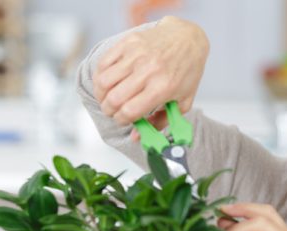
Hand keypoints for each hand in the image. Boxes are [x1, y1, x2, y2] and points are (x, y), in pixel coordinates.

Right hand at [92, 16, 208, 134]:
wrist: (187, 39)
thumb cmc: (186, 73)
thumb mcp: (182, 102)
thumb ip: (160, 122)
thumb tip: (135, 137)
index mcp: (163, 88)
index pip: (130, 111)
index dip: (121, 120)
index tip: (122, 120)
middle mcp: (148, 70)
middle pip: (114, 99)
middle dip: (108, 111)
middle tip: (111, 112)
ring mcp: (136, 55)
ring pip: (104, 81)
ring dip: (100, 95)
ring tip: (106, 99)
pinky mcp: (128, 42)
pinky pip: (103, 63)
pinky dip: (99, 77)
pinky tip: (105, 83)